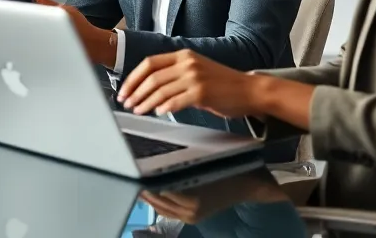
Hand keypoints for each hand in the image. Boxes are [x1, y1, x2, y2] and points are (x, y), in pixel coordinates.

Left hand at [118, 49, 260, 116]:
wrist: (249, 90)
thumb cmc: (223, 84)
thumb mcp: (196, 71)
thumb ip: (175, 75)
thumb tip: (149, 89)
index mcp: (183, 55)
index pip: (149, 63)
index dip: (133, 77)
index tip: (124, 90)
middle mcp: (187, 63)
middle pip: (151, 77)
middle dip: (135, 91)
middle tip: (126, 103)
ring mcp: (195, 77)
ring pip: (160, 90)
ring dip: (145, 102)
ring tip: (138, 110)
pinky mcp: (202, 92)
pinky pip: (176, 100)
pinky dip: (164, 107)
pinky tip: (158, 112)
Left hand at [140, 171, 286, 223]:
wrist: (247, 184)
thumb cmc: (227, 167)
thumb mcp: (202, 160)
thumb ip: (179, 163)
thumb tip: (155, 157)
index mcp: (192, 197)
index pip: (158, 188)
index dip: (144, 178)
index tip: (132, 167)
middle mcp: (189, 210)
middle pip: (155, 199)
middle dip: (142, 186)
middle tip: (128, 171)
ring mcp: (189, 216)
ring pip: (158, 207)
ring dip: (146, 195)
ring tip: (134, 180)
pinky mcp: (191, 218)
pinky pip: (166, 211)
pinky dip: (155, 201)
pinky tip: (147, 191)